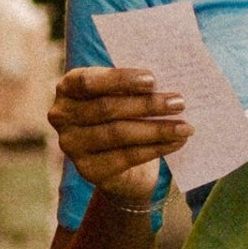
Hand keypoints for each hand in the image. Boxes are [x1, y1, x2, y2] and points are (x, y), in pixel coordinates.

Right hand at [49, 64, 187, 210]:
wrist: (118, 161)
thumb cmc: (123, 113)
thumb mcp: (123, 94)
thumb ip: (134, 85)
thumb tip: (168, 78)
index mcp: (68, 87)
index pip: (89, 81)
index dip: (120, 79)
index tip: (153, 79)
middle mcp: (62, 116)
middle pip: (107, 109)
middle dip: (147, 105)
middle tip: (179, 102)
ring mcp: (72, 145)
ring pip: (118, 134)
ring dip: (156, 129)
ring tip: (185, 126)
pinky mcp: (88, 170)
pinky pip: (126, 157)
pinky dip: (155, 148)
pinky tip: (177, 142)